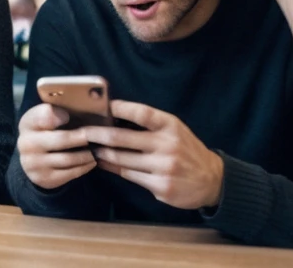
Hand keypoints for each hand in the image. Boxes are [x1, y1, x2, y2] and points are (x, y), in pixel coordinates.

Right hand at [17, 103, 96, 189]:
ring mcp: (34, 164)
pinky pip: (71, 172)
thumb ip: (55, 111)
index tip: (69, 116)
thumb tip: (75, 111)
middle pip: (62, 139)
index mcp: (28, 123)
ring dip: (89, 154)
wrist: (31, 161)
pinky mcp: (44, 179)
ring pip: (69, 158)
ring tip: (101, 148)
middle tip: (103, 135)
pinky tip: (93, 161)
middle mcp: (26, 143)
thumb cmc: (45, 133)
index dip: (57, 115)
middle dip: (85, 137)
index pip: (42, 115)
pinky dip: (86, 166)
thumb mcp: (44, 119)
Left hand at [84, 100, 223, 209]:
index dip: (120, 108)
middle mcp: (167, 145)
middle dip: (96, 134)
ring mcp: (163, 167)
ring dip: (101, 153)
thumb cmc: (186, 150)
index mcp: (170, 126)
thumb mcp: (175, 130)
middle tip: (80, 131)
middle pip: (121, 138)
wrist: (212, 180)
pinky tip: (102, 162)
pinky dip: (112, 167)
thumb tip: (113, 116)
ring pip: (120, 159)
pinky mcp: (160, 186)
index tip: (102, 106)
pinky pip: (128, 174)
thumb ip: (150, 124)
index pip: (142, 113)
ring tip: (88, 147)